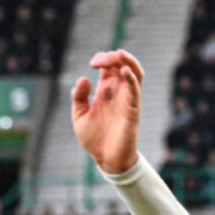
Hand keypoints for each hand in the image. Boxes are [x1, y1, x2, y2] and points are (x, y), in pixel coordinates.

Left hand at [71, 50, 144, 175]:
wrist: (107, 160)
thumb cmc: (94, 139)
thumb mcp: (79, 116)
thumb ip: (78, 98)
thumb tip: (84, 78)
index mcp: (105, 92)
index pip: (109, 67)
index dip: (102, 58)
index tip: (92, 63)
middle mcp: (118, 92)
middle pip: (122, 65)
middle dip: (112, 56)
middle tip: (99, 60)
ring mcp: (127, 99)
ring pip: (135, 72)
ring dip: (128, 60)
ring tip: (119, 54)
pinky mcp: (133, 109)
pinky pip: (136, 89)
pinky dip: (132, 77)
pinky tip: (124, 71)